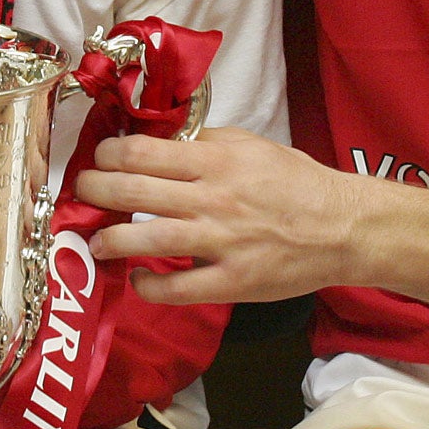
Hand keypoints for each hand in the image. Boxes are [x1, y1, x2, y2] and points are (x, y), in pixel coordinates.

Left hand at [77, 128, 361, 304]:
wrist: (343, 227)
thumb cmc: (296, 183)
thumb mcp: (251, 145)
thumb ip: (205, 142)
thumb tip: (159, 138)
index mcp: (216, 160)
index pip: (142, 152)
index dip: (109, 154)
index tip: (99, 158)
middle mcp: (212, 198)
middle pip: (133, 192)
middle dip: (95, 191)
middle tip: (84, 193)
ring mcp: (221, 243)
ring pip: (147, 241)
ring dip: (110, 240)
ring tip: (95, 241)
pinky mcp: (233, 282)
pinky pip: (177, 289)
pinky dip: (148, 286)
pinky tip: (138, 279)